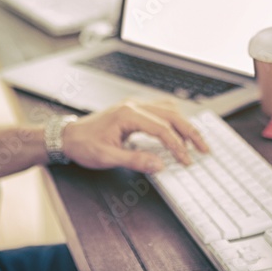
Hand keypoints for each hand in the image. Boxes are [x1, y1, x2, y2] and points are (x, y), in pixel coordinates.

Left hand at [61, 99, 207, 172]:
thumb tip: (159, 166)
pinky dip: (174, 120)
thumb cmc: (84, 145)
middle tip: (204, 148)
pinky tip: (179, 132)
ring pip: (168, 109)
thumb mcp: (107, 158)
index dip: (177, 146)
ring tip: (196, 142)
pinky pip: (160, 109)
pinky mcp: (133, 109)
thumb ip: (135, 160)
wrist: (67, 136)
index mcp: (127, 115)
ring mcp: (134, 105)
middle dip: (190, 131)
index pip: (161, 129)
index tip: (186, 160)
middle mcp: (133, 105)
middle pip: (171, 114)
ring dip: (184, 124)